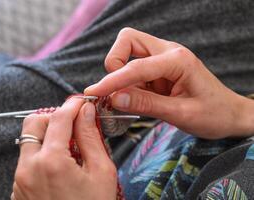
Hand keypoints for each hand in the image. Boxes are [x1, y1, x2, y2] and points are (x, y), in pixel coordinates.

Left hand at [12, 98, 116, 199]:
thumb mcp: (101, 172)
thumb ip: (91, 138)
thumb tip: (86, 114)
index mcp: (51, 162)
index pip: (59, 117)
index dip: (73, 105)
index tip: (82, 103)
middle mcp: (29, 169)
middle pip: (35, 123)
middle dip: (54, 117)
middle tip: (73, 124)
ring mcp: (21, 179)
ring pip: (30, 141)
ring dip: (49, 135)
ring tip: (71, 147)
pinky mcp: (20, 188)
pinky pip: (28, 159)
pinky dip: (43, 153)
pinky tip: (62, 164)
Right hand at [85, 27, 253, 138]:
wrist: (229, 115)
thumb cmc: (212, 114)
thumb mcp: (180, 114)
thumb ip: (146, 104)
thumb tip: (114, 98)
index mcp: (177, 60)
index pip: (136, 66)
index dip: (112, 81)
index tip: (94, 93)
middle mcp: (168, 53)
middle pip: (128, 40)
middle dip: (115, 63)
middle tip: (115, 89)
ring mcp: (162, 60)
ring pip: (128, 53)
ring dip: (121, 76)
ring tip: (127, 100)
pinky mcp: (158, 70)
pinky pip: (134, 70)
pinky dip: (128, 85)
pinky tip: (135, 100)